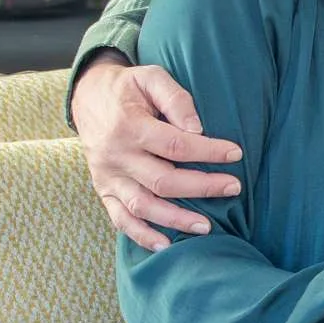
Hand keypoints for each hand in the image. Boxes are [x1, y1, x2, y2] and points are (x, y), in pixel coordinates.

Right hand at [73, 52, 243, 251]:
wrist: (87, 97)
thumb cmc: (127, 87)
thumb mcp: (151, 77)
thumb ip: (175, 99)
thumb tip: (198, 129)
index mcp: (129, 126)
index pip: (175, 145)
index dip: (208, 151)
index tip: (235, 153)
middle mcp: (116, 156)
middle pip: (163, 181)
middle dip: (202, 187)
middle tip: (234, 187)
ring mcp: (108, 177)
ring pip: (143, 206)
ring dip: (176, 220)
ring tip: (206, 226)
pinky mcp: (104, 190)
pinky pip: (120, 219)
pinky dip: (142, 235)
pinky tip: (166, 245)